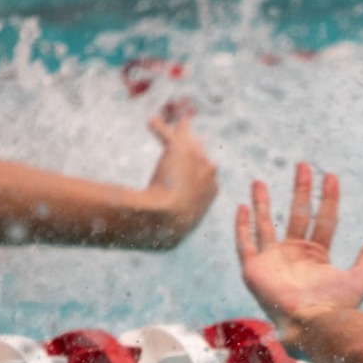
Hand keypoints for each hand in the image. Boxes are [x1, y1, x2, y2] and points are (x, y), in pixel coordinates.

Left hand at [143, 115, 217, 246]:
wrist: (167, 218)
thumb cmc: (170, 229)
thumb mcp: (176, 231)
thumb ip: (173, 230)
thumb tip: (160, 241)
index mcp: (212, 190)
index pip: (207, 172)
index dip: (196, 169)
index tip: (187, 169)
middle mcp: (209, 171)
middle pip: (202, 152)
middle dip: (194, 145)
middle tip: (187, 138)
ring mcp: (196, 157)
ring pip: (187, 139)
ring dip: (179, 131)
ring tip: (172, 122)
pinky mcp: (179, 148)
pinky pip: (169, 132)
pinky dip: (159, 127)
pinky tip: (150, 122)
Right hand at [235, 163, 362, 337]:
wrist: (313, 323)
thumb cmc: (338, 306)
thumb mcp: (361, 278)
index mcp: (317, 257)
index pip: (323, 220)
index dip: (328, 198)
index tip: (331, 176)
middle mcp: (294, 256)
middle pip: (297, 215)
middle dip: (300, 190)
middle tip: (302, 166)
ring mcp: (273, 261)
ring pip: (266, 225)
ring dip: (263, 203)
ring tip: (259, 181)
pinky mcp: (254, 269)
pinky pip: (245, 244)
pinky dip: (242, 227)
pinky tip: (242, 207)